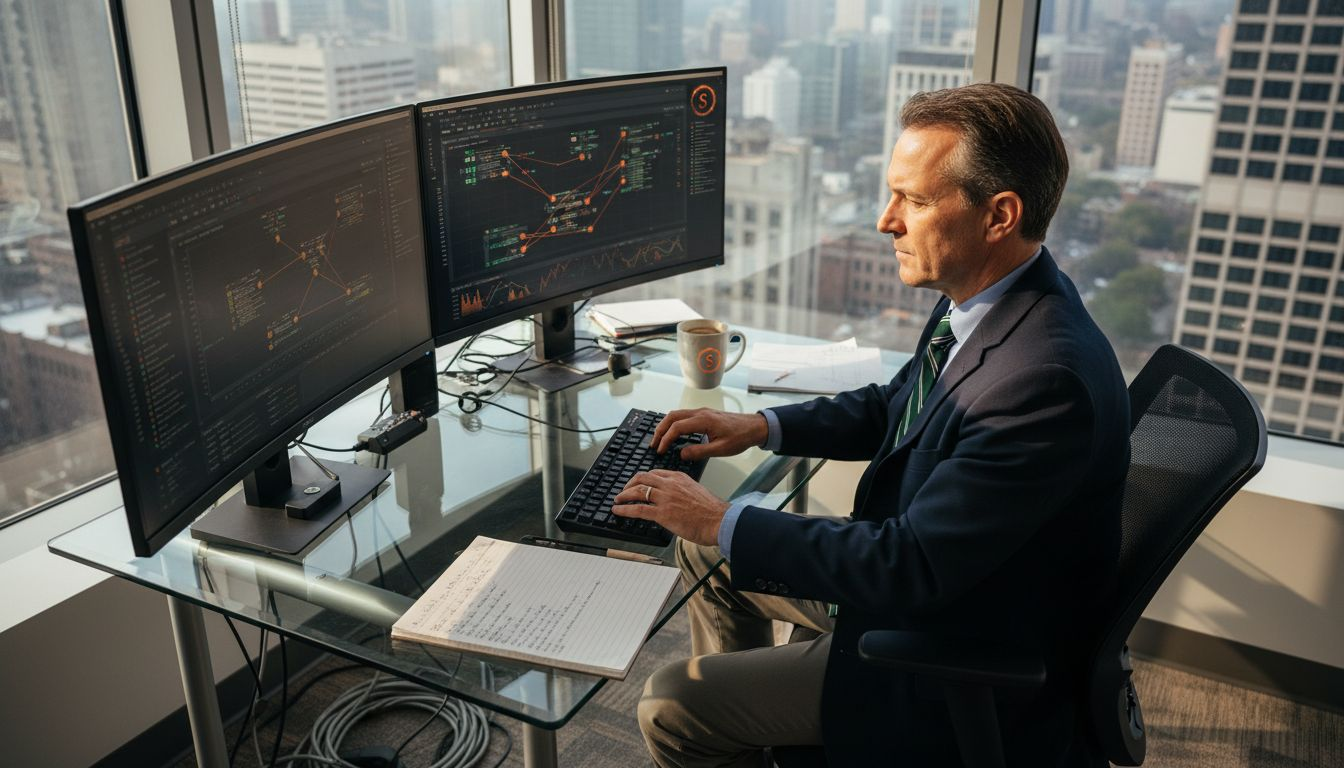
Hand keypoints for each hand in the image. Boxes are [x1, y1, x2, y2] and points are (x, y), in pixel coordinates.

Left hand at [613, 469, 727, 545]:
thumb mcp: (697, 492)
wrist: (719, 521)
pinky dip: (624, 509)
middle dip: (629, 483)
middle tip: (624, 491)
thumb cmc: (712, 511)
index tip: (638, 483)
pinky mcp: (662, 513)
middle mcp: (670, 484)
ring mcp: (665, 498)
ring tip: (617, 500)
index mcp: (679, 478)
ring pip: (637, 491)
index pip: (655, 473)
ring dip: (624, 495)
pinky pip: (638, 509)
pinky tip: (618, 511)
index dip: (643, 478)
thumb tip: (675, 500)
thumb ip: (683, 492)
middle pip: (642, 478)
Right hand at [651, 408, 767, 460]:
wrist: (755, 427)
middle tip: (653, 443)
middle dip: (660, 429)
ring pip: (676, 414)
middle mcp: (700, 413)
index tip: (660, 450)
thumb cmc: (741, 437)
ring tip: (659, 438)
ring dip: (665, 425)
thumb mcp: (720, 449)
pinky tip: (673, 433)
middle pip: (672, 416)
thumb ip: (699, 452)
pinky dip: (673, 423)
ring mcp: (702, 412)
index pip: (677, 427)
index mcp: (703, 420)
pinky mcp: (704, 414)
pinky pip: (683, 415)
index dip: (666, 439)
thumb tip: (682, 454)